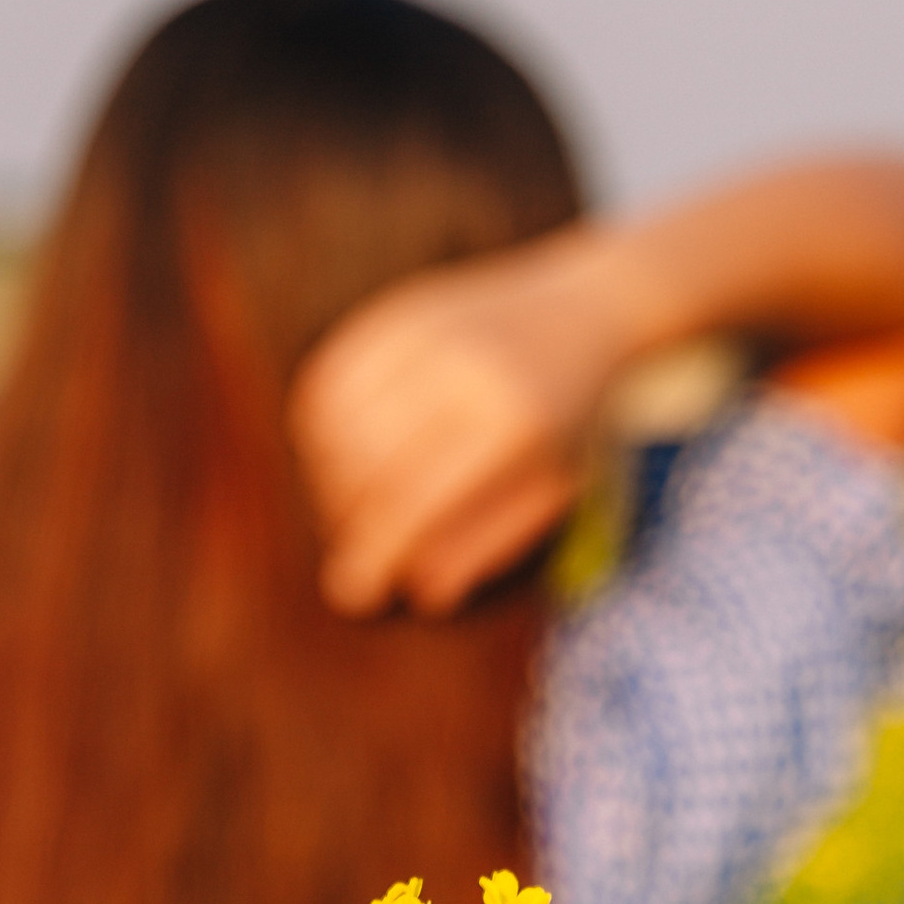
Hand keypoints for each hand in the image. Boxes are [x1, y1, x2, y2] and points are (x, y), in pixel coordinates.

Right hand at [289, 228, 623, 616]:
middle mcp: (460, 368)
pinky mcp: (391, 313)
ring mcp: (421, 331)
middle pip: (363, 466)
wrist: (581, 309)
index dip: (375, 553)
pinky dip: (322, 432)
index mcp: (512, 420)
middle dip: (348, 521)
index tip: (354, 594)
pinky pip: (327, 383)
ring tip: (355, 507)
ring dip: (328, 480)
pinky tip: (344, 458)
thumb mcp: (550, 490)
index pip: (414, 500)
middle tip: (359, 549)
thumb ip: (488, 541)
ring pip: (333, 425)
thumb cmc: (568, 420)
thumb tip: (421, 592)